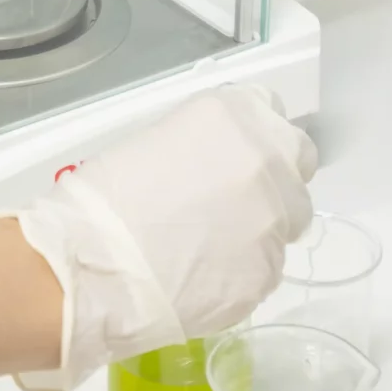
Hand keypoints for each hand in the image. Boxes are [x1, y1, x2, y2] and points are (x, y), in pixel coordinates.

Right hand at [12, 83, 315, 390]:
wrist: (93, 263)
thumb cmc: (106, 197)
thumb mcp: (161, 143)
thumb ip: (209, 147)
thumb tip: (221, 171)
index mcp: (237, 116)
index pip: (273, 114)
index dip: (256, 139)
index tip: (236, 157)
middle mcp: (268, 161)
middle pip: (298, 163)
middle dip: (273, 180)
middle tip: (232, 202)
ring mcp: (275, 219)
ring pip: (286, 222)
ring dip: (258, 229)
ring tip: (207, 247)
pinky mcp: (268, 271)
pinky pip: (266, 268)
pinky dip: (242, 271)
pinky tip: (202, 276)